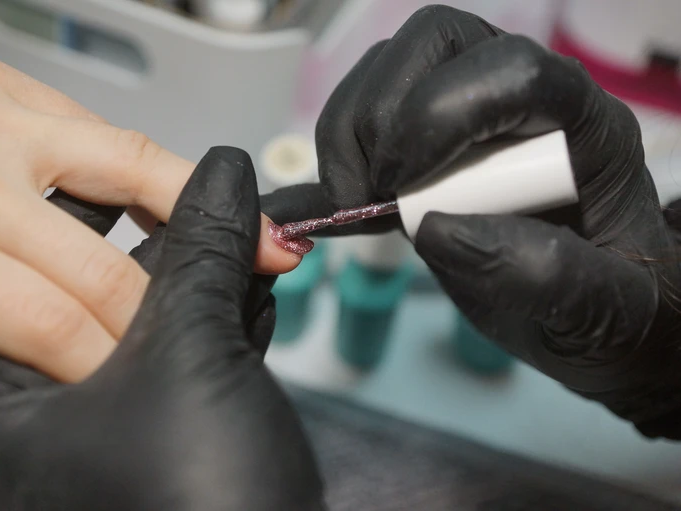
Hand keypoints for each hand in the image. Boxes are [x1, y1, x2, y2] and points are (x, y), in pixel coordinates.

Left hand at [0, 31, 297, 382]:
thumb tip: (12, 346)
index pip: (51, 322)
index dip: (108, 367)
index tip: (141, 390)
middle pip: (108, 269)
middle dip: (164, 322)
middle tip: (211, 347)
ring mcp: (8, 119)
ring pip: (142, 175)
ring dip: (207, 224)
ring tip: (267, 250)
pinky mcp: (21, 87)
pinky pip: (112, 134)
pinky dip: (161, 174)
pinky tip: (190, 198)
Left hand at [0, 147, 325, 510]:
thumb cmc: (199, 505)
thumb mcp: (191, 353)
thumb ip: (202, 250)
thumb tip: (222, 175)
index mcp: (10, 412)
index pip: (33, 279)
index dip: (94, 216)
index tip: (146, 178)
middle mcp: (51, 427)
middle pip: (102, 297)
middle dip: (173, 252)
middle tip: (217, 208)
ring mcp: (114, 437)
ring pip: (156, 329)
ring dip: (210, 285)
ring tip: (250, 250)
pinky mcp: (174, 441)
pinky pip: (189, 363)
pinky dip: (225, 326)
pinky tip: (256, 299)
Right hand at [266, 5, 680, 438]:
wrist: (591, 314)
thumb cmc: (613, 305)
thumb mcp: (607, 308)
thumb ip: (546, 274)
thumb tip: (436, 227)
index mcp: (581, 124)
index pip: (510, 70)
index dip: (439, 114)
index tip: (402, 191)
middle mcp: (522, 98)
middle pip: (434, 42)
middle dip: (380, 113)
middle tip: (368, 195)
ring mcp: (467, 112)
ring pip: (388, 67)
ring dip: (348, 132)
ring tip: (356, 205)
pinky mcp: (425, 145)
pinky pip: (366, 112)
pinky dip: (336, 153)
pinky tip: (338, 204)